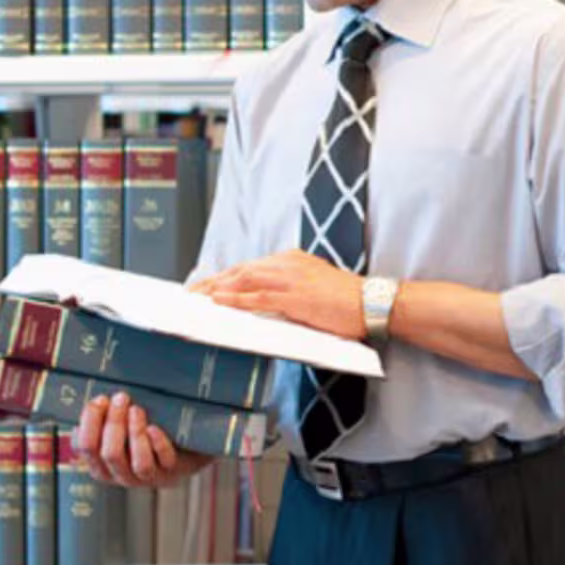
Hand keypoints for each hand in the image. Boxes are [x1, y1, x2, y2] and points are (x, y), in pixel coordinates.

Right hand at [73, 391, 211, 489]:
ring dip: (135, 433)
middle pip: (110, 454)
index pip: (86, 448)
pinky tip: (154, 428)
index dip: (90, 423)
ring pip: (138, 463)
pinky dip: (158, 443)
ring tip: (136, 410)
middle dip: (113, 423)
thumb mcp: (118, 432)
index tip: (100, 399)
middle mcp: (121, 475)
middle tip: (121, 398)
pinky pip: (164, 461)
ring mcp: (148, 477)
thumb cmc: (142, 438)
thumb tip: (90, 403)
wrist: (183, 451)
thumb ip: (102, 423)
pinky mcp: (171, 472)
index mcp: (101, 465)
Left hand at [188, 249, 367, 340]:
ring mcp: (291, 279)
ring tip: (198, 299)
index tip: (206, 285)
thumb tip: (265, 302)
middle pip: (241, 271)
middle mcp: (288, 264)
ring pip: (244, 281)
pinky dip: (235, 300)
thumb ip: (289, 289)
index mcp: (292, 260)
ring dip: (217, 290)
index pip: (250, 267)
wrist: (372, 303)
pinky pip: (258, 298)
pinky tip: (220, 303)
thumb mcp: (314, 287)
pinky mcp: (295, 296)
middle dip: (213, 282)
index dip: (225, 277)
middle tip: (192, 293)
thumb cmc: (348, 301)